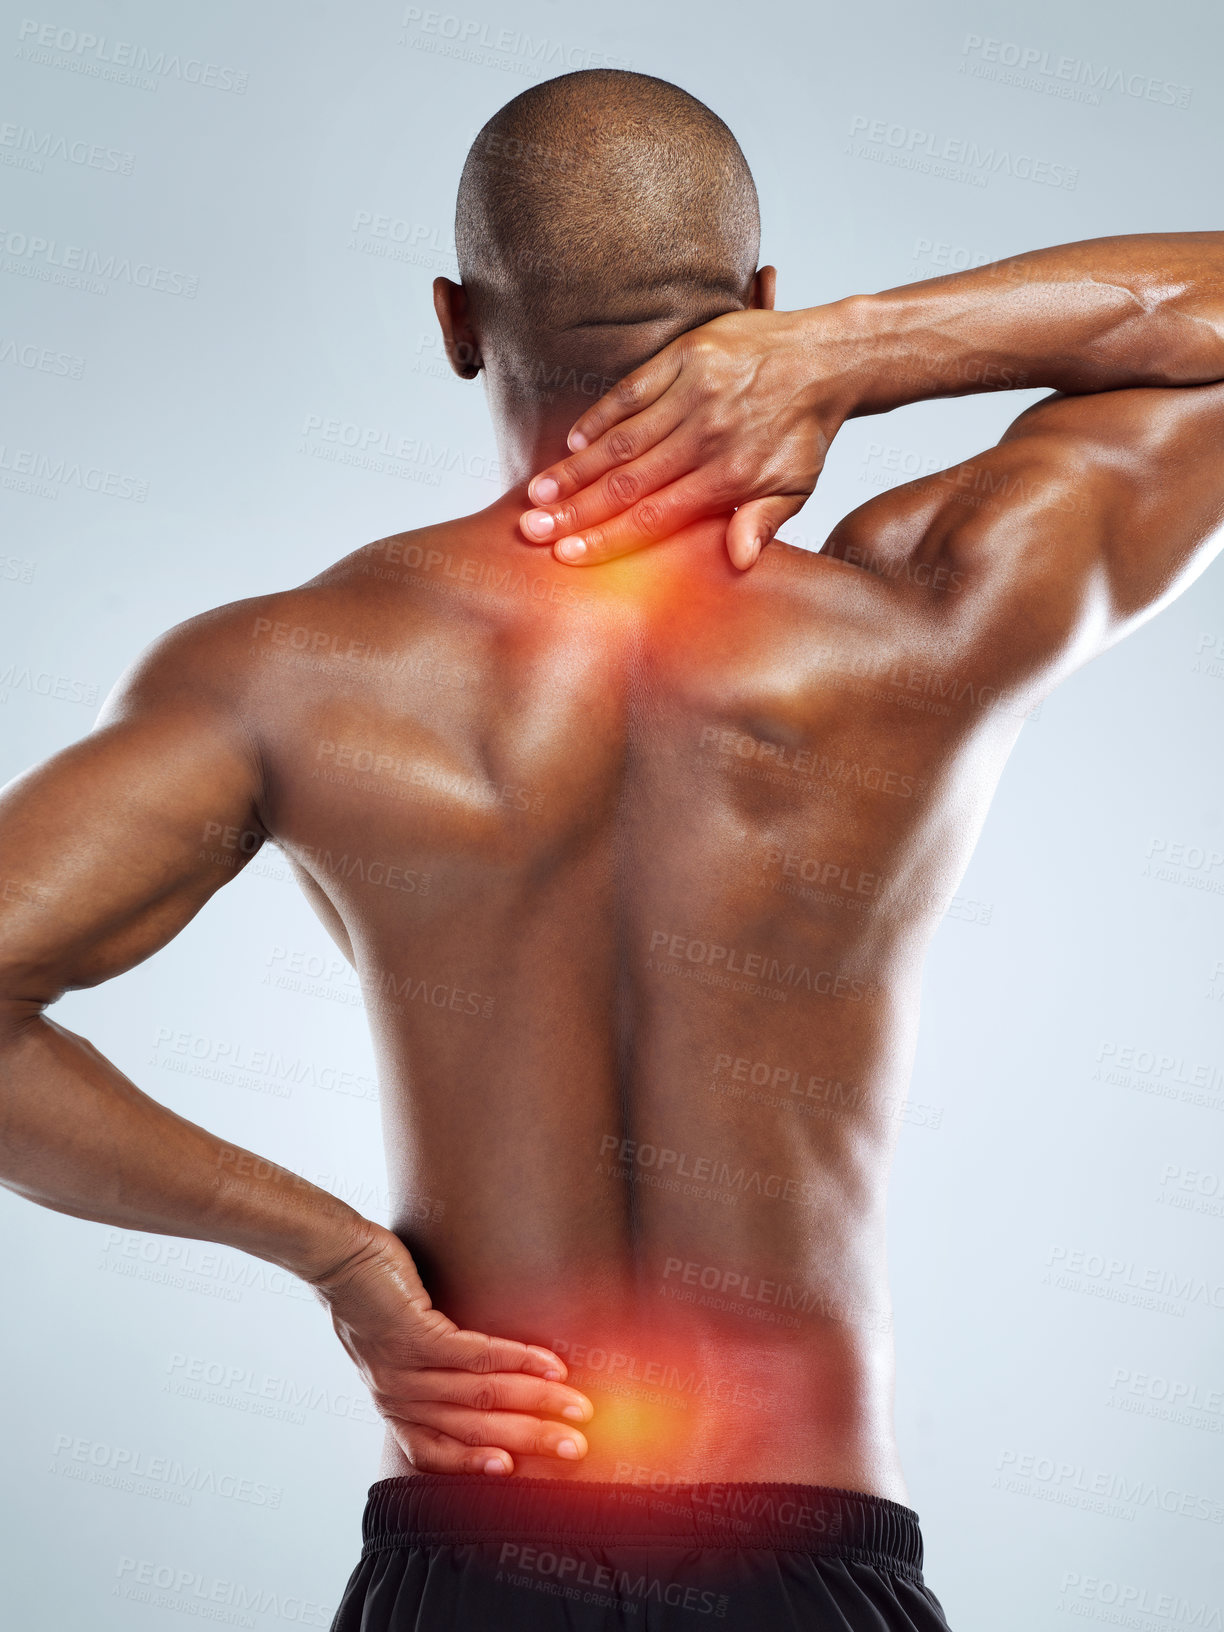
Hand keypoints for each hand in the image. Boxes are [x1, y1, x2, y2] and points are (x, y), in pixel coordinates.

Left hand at [309, 1222, 592, 1475]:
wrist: (338, 1257)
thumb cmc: (372, 1298)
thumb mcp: (393, 1351)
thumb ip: (428, 1373)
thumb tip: (483, 1377)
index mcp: (394, 1406)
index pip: (438, 1452)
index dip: (479, 1464)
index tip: (520, 1470)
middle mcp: (398, 1396)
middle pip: (473, 1428)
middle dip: (531, 1438)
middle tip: (574, 1445)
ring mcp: (406, 1368)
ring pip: (481, 1394)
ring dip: (537, 1399)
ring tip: (574, 1403)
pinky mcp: (416, 1335)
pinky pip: (476, 1355)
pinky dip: (518, 1360)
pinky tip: (549, 1364)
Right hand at [518, 304, 861, 569]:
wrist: (830, 356)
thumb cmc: (807, 432)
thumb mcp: (797, 487)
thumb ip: (762, 523)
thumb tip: (740, 563)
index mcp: (731, 477)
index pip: (655, 517)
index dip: (607, 537)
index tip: (567, 554)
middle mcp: (708, 437)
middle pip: (628, 483)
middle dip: (575, 510)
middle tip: (533, 529)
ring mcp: (695, 393)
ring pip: (623, 440)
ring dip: (576, 469)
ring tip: (539, 494)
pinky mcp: (686, 355)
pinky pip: (632, 391)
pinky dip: (599, 417)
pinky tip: (573, 443)